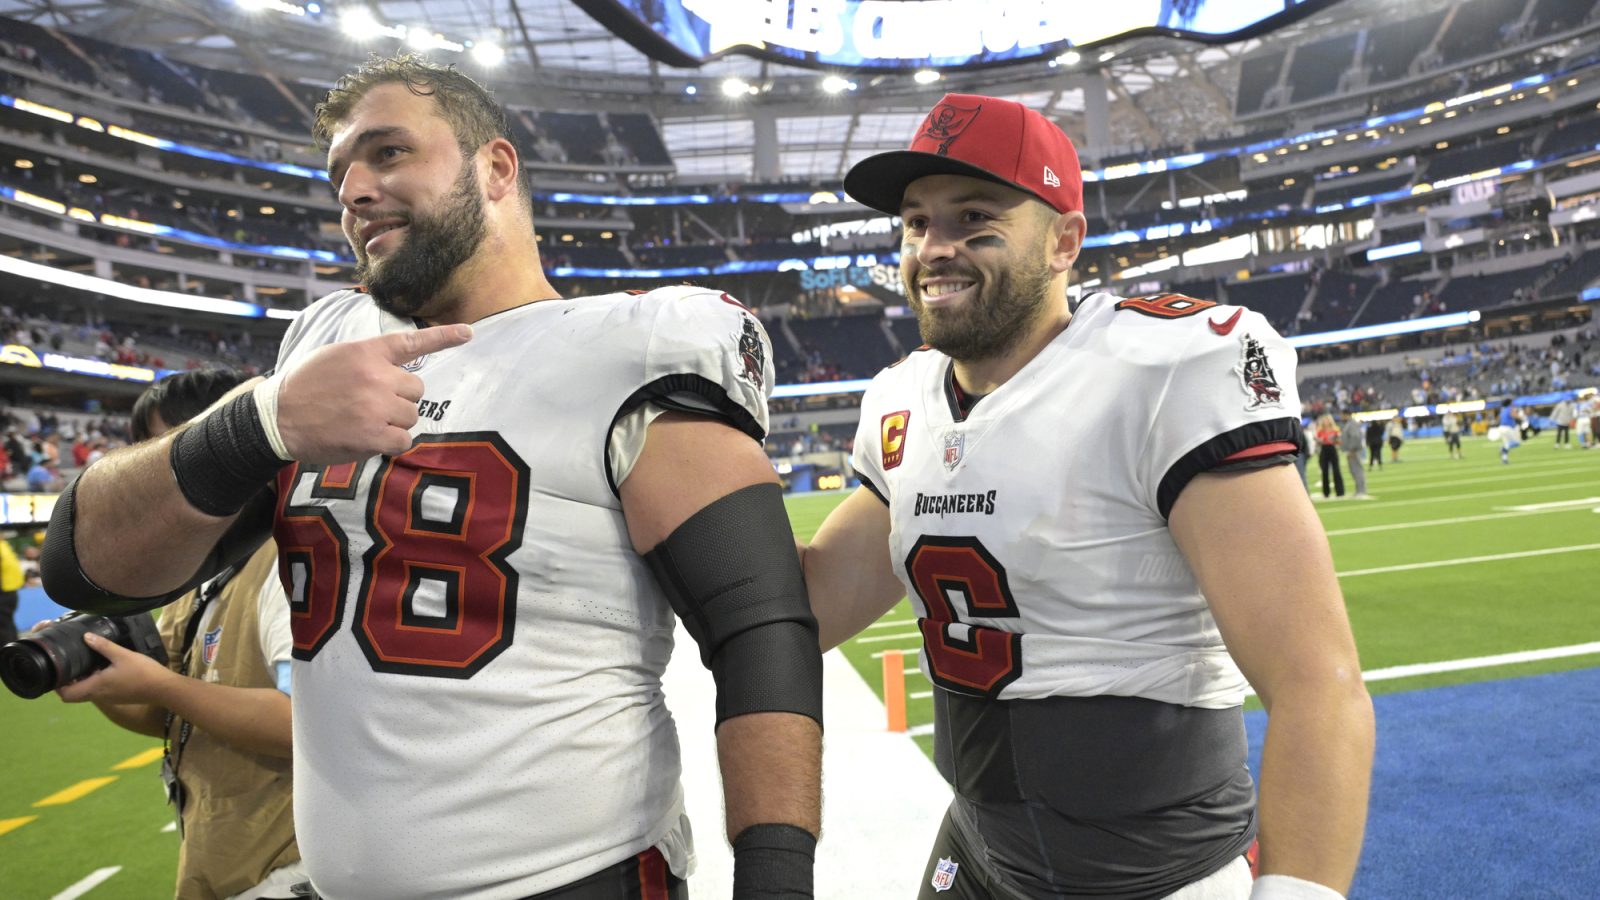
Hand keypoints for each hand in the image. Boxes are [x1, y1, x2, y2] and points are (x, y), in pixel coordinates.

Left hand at [56, 633, 175, 704]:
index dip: (58, 686)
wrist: (163, 688)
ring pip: (86, 693)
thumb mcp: (122, 655)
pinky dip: (94, 681)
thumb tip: (85, 636)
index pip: (66, 694)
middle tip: (70, 665)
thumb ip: (103, 646)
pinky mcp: (116, 696)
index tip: (58, 671)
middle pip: (73, 695)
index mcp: (95, 687)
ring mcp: (107, 697)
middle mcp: (98, 695)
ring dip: (82, 681)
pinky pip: (97, 691)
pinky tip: (102, 668)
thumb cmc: (142, 672)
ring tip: (85, 663)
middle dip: (68, 683)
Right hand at [275, 325, 472, 463]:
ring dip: (395, 422)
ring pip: (411, 416)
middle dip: (400, 398)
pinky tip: (367, 437)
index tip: (469, 332)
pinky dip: (390, 443)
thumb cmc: (306, 387)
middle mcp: (375, 376)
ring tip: (364, 420)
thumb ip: (369, 359)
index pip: (412, 341)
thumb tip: (396, 370)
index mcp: (366, 352)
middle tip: (370, 403)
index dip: (443, 336)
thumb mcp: (336, 356)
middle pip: (417, 389)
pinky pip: (403, 440)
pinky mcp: (373, 435)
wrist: (277, 418)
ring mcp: (375, 406)